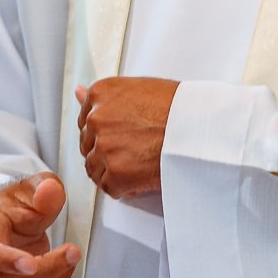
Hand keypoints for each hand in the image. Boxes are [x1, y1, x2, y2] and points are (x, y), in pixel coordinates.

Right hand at [0, 173, 79, 277]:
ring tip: (71, 259)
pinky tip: (62, 275)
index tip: (30, 262)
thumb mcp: (27, 188)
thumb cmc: (9, 208)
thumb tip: (49, 191)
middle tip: (72, 252)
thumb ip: (42, 188)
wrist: (7, 223)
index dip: (5, 261)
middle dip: (47, 270)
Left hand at [75, 77, 179, 200]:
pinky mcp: (115, 174)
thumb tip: (78, 92)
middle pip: (88, 144)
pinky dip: (124, 187)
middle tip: (133, 150)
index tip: (119, 135)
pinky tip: (142, 174)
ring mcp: (104, 147)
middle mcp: (97, 118)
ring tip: (140, 163)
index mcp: (101, 94)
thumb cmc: (179, 107)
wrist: (200, 128)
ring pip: (94, 168)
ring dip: (113, 171)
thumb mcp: (140, 89)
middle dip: (106, 151)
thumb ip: (106, 97)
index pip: (85, 120)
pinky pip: (109, 188)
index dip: (104, 132)